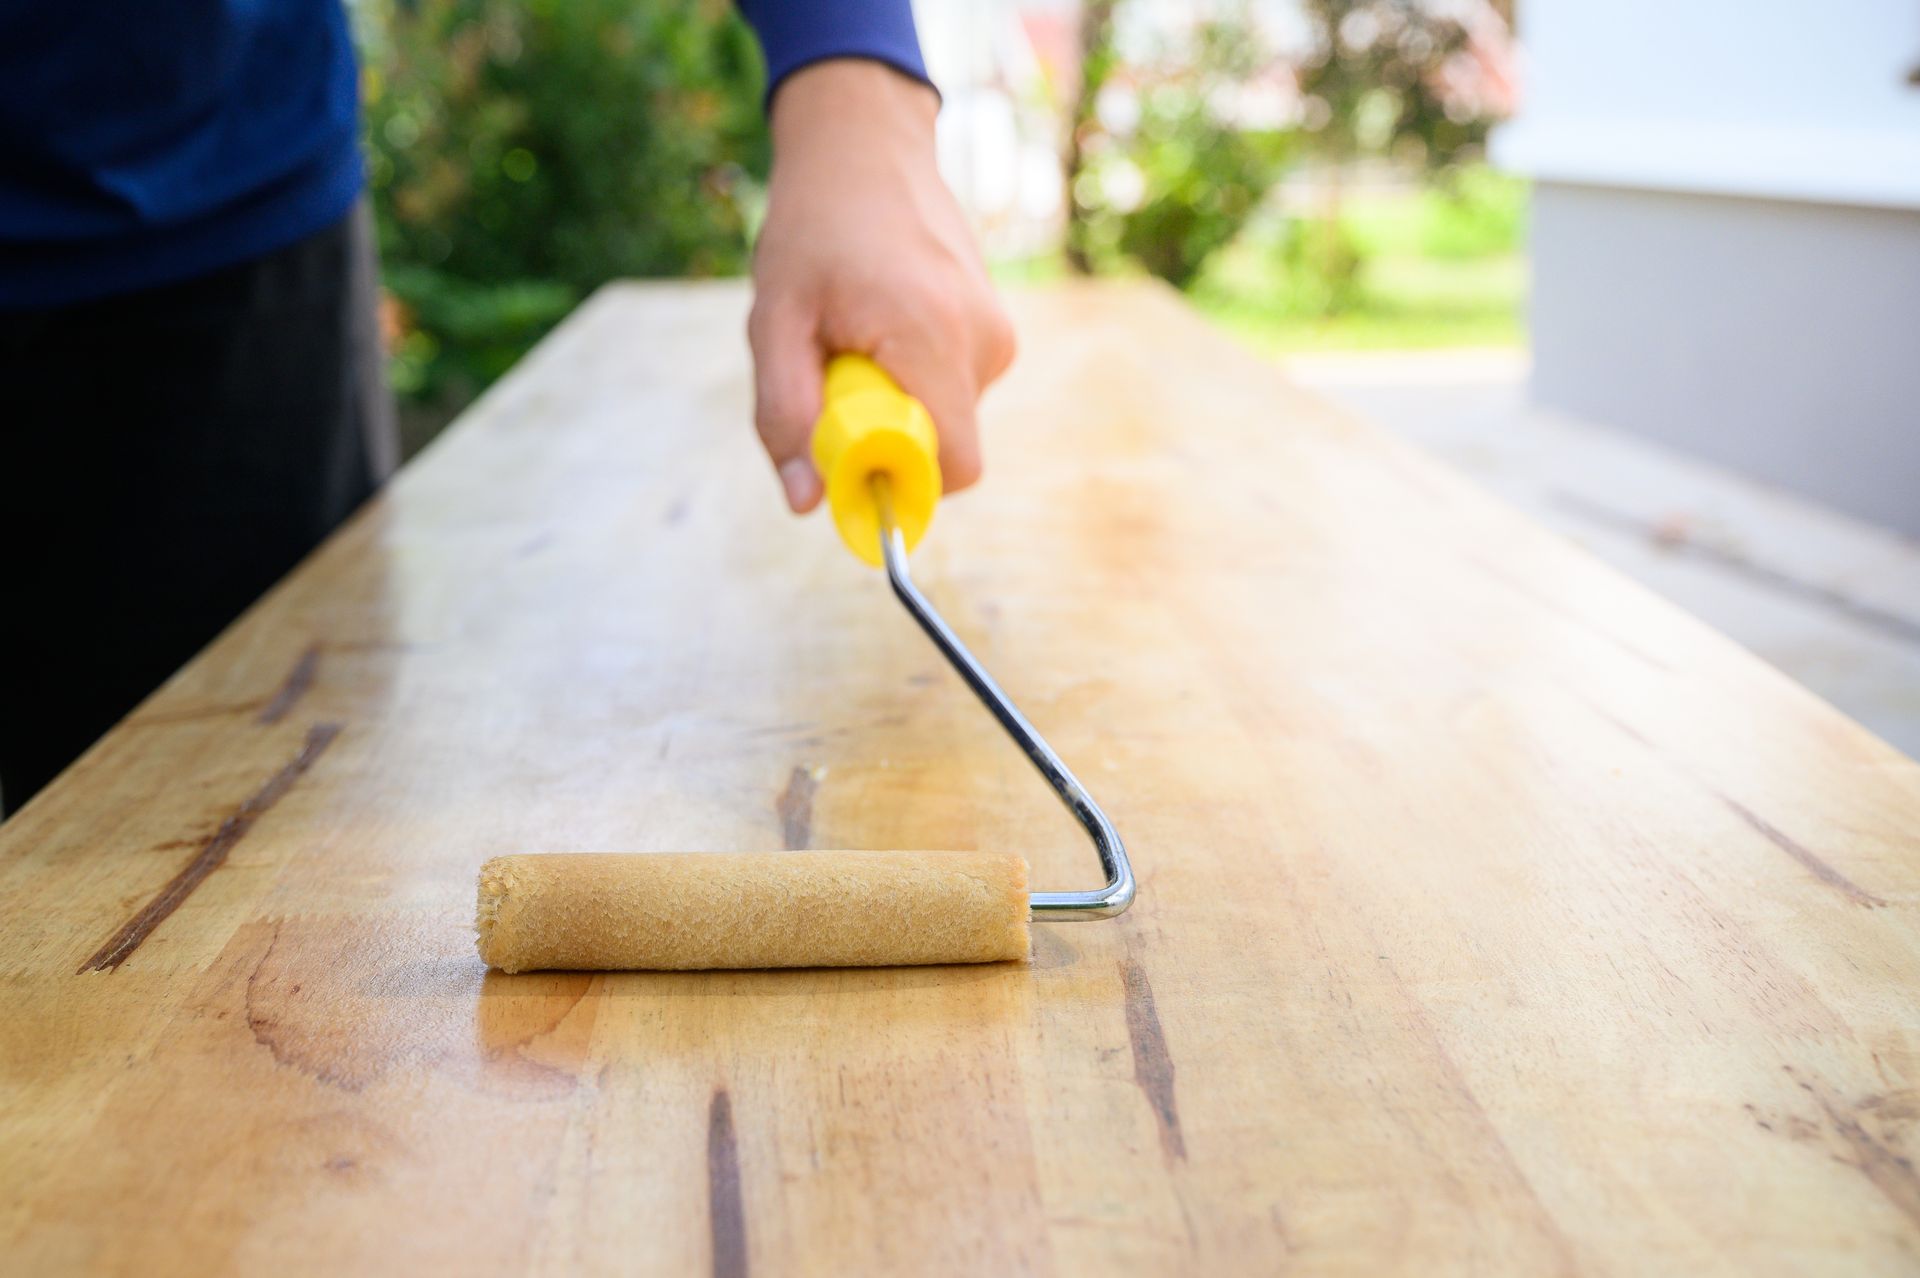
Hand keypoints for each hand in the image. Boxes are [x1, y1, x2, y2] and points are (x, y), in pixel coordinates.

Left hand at [748, 59, 1015, 512]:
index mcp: (932, 337)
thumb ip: (785, 413)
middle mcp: (982, 340)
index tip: (847, 462)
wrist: (867, 147)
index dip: (901, 485)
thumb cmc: (815, 229)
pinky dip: (913, 380)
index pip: (954, 467)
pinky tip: (882, 325)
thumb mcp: (774, 320)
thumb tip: (807, 501)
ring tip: (856, 336)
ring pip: (947, 420)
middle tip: (835, 373)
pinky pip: (953, 391)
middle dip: (885, 437)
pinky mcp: (996, 331)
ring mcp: (997, 334)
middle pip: (945, 449)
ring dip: (895, 403)